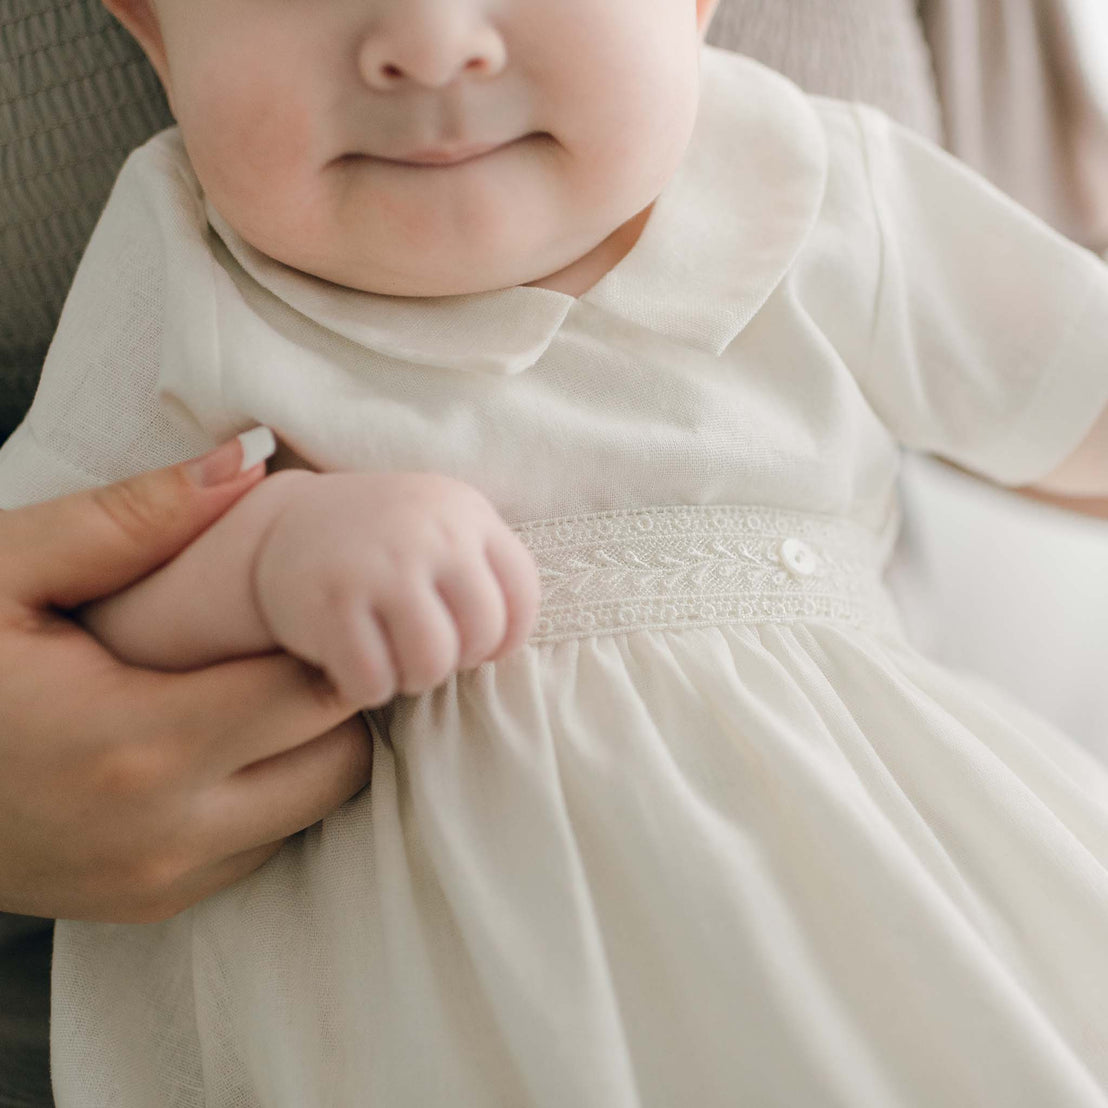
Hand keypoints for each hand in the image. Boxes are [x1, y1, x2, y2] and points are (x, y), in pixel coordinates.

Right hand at [0, 439, 371, 922]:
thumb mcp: (3, 571)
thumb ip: (132, 518)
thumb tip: (248, 463)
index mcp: (137, 746)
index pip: (320, 690)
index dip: (337, 634)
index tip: (317, 591)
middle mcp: (167, 835)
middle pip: (340, 760)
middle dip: (337, 691)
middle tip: (293, 631)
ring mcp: (160, 883)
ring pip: (314, 810)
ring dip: (308, 744)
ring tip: (254, 678)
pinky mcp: (150, 905)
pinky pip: (265, 844)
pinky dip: (269, 789)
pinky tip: (219, 733)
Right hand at [253, 471, 541, 705]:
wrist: (287, 523)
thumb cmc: (384, 540)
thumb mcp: (442, 524)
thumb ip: (485, 564)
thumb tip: (511, 640)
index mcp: (464, 512)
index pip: (523, 593)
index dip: (508, 636)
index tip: (479, 643)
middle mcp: (427, 534)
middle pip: (482, 632)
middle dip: (461, 659)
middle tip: (431, 652)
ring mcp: (379, 567)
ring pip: (433, 662)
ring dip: (418, 679)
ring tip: (399, 663)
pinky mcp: (331, 604)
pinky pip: (374, 680)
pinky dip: (370, 688)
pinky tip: (360, 667)